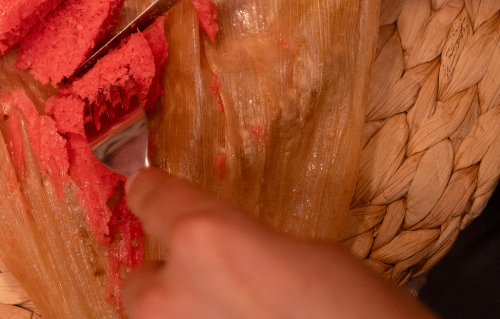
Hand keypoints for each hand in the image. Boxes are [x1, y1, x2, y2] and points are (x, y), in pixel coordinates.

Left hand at [122, 168, 435, 318]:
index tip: (154, 192)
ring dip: (181, 316)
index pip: (150, 197)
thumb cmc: (360, 312)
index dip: (155, 194)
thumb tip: (224, 256)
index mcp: (205, 238)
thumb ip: (244, 247)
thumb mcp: (304, 254)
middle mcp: (170, 292)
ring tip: (233, 316)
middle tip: (219, 289)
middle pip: (140, 277)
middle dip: (171, 280)